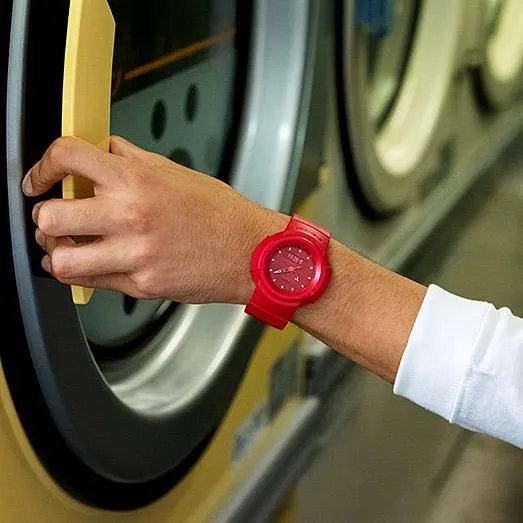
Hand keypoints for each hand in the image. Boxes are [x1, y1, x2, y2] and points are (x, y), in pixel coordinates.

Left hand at [22, 136, 286, 303]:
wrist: (252, 252)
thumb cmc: (221, 214)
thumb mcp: (177, 172)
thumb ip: (133, 158)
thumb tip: (104, 149)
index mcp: (138, 180)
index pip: (67, 157)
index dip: (42, 167)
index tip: (39, 179)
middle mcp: (132, 216)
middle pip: (50, 217)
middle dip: (44, 217)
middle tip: (54, 216)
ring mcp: (135, 254)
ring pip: (61, 261)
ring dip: (56, 253)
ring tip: (65, 247)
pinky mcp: (141, 284)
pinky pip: (91, 283)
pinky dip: (80, 274)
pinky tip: (88, 265)